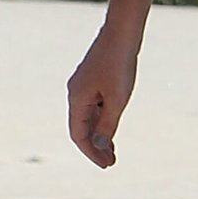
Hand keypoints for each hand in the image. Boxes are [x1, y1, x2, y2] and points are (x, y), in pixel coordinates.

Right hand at [67, 25, 140, 168]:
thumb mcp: (117, 99)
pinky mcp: (93, 81)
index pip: (78, 135)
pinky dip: (102, 121)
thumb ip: (108, 124)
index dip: (91, 152)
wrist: (122, 33)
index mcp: (76, 99)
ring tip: (113, 152)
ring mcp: (84, 87)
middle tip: (111, 163)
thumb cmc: (120, 65)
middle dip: (95, 147)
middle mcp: (75, 94)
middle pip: (82, 128)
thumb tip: (100, 146)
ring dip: (99, 136)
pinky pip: (94, 107)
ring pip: (88, 118)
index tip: (106, 165)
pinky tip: (113, 130)